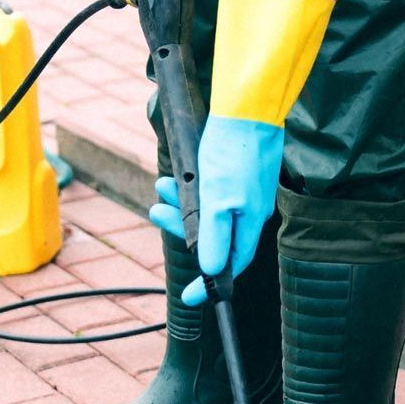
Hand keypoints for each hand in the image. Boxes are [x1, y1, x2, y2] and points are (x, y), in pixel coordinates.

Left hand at [146, 0, 333, 303]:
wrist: (248, 104)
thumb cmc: (234, 150)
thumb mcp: (218, 199)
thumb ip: (214, 236)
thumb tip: (212, 272)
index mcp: (249, 222)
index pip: (231, 266)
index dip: (211, 284)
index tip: (191, 299)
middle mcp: (248, 210)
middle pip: (214, 237)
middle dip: (180, 228)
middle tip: (155, 214)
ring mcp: (243, 190)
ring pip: (207, 210)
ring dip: (179, 203)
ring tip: (159, 188)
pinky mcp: (236, 171)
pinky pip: (208, 191)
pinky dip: (189, 188)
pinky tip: (176, 175)